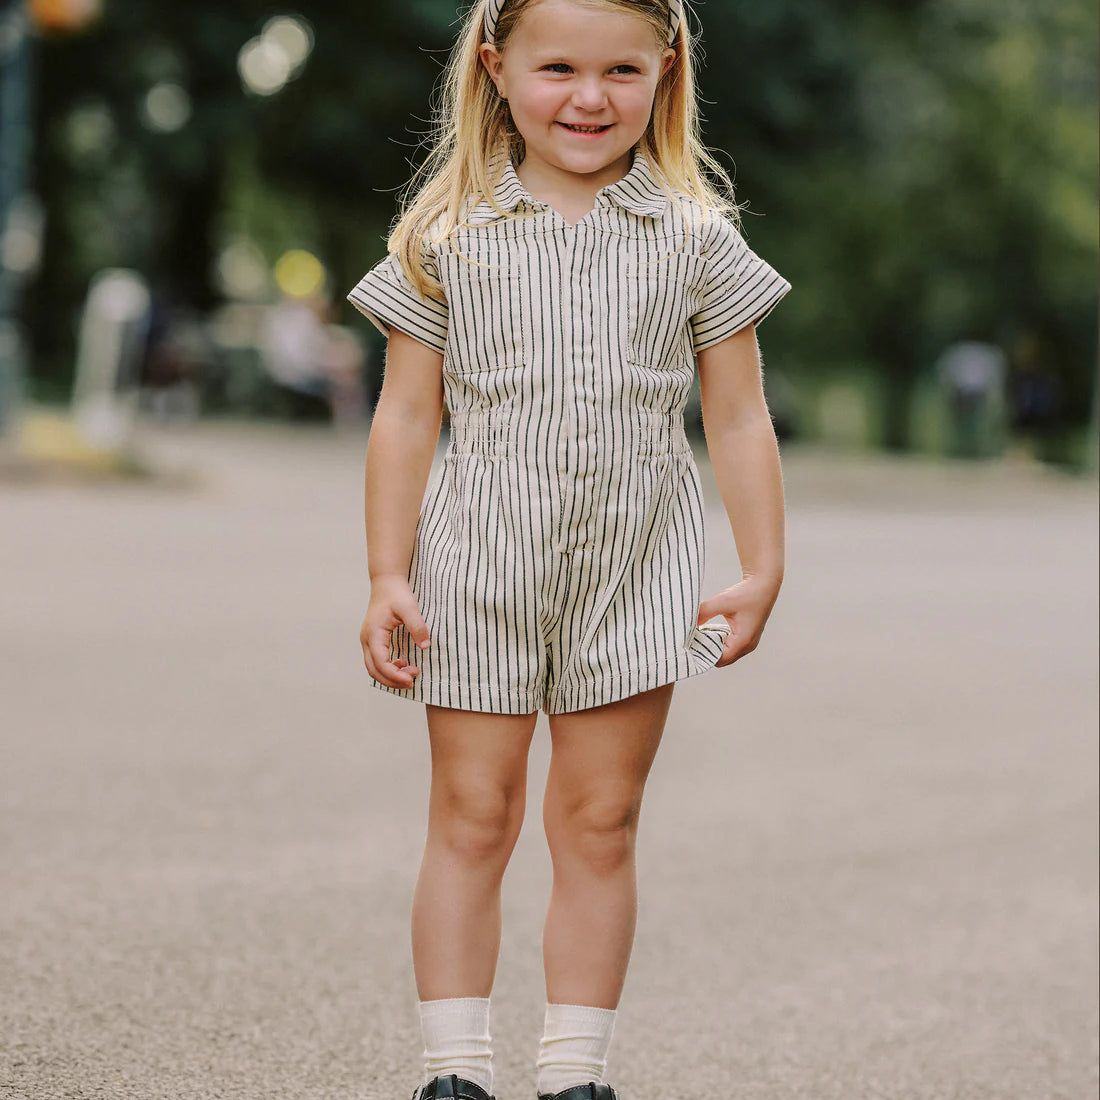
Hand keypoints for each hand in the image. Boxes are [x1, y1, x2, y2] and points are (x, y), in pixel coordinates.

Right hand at [360, 574, 430, 688]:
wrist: (386, 582)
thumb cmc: (396, 594)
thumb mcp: (410, 608)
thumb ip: (417, 627)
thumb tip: (425, 646)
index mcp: (373, 634)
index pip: (381, 663)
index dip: (395, 675)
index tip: (412, 679)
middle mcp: (366, 640)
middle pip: (374, 671)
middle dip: (392, 680)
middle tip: (412, 682)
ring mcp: (367, 640)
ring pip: (373, 668)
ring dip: (390, 675)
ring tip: (410, 674)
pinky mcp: (372, 640)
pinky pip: (376, 660)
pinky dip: (388, 668)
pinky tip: (403, 664)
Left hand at [698, 573, 781, 668]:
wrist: (764, 584)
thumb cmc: (747, 593)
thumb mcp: (722, 602)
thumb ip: (704, 612)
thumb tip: (689, 623)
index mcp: (743, 641)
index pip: (720, 660)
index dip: (705, 655)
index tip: (692, 646)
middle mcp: (748, 645)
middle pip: (723, 659)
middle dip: (708, 651)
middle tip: (694, 640)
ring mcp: (749, 642)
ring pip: (727, 653)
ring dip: (714, 646)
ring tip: (701, 635)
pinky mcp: (748, 636)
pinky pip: (731, 646)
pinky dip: (720, 641)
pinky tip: (711, 630)